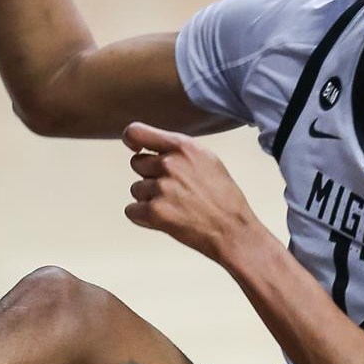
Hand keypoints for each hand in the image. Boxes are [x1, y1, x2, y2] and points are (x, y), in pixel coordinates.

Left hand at [123, 121, 257, 262]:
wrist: (233, 230)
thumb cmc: (224, 198)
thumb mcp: (208, 160)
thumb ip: (180, 151)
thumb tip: (154, 147)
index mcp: (184, 147)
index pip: (137, 132)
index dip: (132, 140)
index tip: (135, 149)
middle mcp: (170, 164)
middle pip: (137, 164)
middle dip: (150, 176)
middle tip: (173, 189)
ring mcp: (161, 187)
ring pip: (136, 189)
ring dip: (149, 199)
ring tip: (175, 206)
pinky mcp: (154, 211)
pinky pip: (131, 210)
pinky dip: (143, 217)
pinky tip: (165, 218)